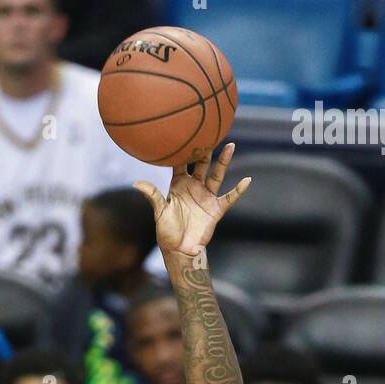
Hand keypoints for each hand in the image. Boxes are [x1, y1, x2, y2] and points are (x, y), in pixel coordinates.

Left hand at [135, 143, 250, 255]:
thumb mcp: (159, 212)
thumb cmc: (166, 231)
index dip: (182, 151)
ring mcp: (206, 196)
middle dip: (204, 150)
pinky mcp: (216, 209)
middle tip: (209, 132)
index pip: (181, 163)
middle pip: (201, 164)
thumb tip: (137, 183)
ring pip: (217, 175)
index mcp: (178, 185)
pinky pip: (229, 197)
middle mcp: (194, 187)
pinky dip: (238, 190)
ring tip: (230, 145)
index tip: (184, 135)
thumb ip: (153, 195)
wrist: (179, 250)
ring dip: (223, 161)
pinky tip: (247, 180)